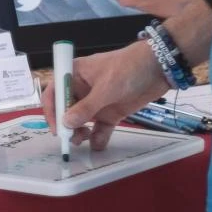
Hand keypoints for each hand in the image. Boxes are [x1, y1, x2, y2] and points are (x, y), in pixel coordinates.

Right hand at [40, 43, 166, 150]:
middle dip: (67, 125)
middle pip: (67, 110)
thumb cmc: (128, 68)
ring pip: (82, 121)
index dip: (52, 109)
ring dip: (80, 132)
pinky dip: (98, 137)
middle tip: (71, 139)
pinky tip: (99, 143)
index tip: (56, 127)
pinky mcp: (111, 112)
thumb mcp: (105, 88)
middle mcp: (83, 89)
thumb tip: (66, 123)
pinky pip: (100, 128)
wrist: (158, 68)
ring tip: (85, 139)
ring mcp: (97, 102)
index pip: (55, 91)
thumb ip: (86, 107)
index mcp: (75, 74)